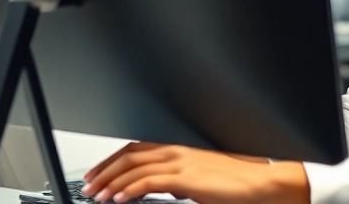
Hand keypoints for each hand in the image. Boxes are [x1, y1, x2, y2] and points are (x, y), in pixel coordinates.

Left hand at [81, 143, 309, 203]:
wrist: (259, 183)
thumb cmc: (233, 182)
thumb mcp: (196, 180)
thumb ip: (175, 182)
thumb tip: (157, 189)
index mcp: (175, 149)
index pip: (133, 150)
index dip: (110, 161)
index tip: (96, 173)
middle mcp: (174, 151)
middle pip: (128, 157)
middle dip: (104, 172)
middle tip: (88, 185)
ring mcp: (179, 163)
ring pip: (134, 169)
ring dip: (111, 183)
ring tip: (97, 195)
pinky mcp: (186, 179)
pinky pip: (150, 183)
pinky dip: (130, 190)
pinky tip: (119, 199)